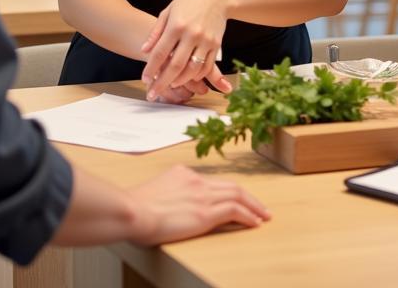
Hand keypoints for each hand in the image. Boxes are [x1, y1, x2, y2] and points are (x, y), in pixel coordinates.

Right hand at [128, 166, 269, 244]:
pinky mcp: (205, 212)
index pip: (211, 183)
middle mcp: (195, 180)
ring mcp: (201, 195)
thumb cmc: (134, 209)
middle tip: (260, 206)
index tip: (234, 200)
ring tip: (264, 215)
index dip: (226, 192)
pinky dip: (248, 215)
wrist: (133, 211)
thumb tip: (165, 206)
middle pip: (230, 185)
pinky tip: (254, 223)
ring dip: (254, 206)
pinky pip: (234, 210)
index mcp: (182, 173)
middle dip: (248, 196)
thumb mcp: (152, 193)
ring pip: (237, 194)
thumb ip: (165, 194)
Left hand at [141, 0, 232, 97]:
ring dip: (180, 81)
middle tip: (153, 93)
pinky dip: (196, 76)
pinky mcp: (216, 45)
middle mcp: (191, 34)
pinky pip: (206, 67)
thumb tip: (144, 50)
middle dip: (162, 82)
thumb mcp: (169, 10)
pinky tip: (188, 78)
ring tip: (170, 86)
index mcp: (176, 25)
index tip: (145, 79)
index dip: (151, 68)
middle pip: (175, 65)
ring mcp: (205, 41)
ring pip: (191, 69)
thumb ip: (156, 32)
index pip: (160, 52)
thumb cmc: (190, 0)